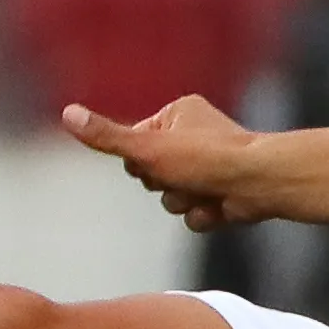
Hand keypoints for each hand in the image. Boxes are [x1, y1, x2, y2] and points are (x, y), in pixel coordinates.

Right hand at [64, 96, 259, 230]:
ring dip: (182, 202)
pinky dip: (203, 214)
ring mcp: (210, 165)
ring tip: (206, 192)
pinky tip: (219, 206)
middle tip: (184, 177)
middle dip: (163, 185)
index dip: (140, 162)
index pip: (134, 145)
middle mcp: (195, 135)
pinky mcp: (223, 191)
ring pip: (171, 196)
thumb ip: (105, 136)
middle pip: (150, 174)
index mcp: (178, 114)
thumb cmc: (208, 159)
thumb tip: (67, 114)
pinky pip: (194, 212)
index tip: (158, 160)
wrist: (261, 183)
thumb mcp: (145, 147)